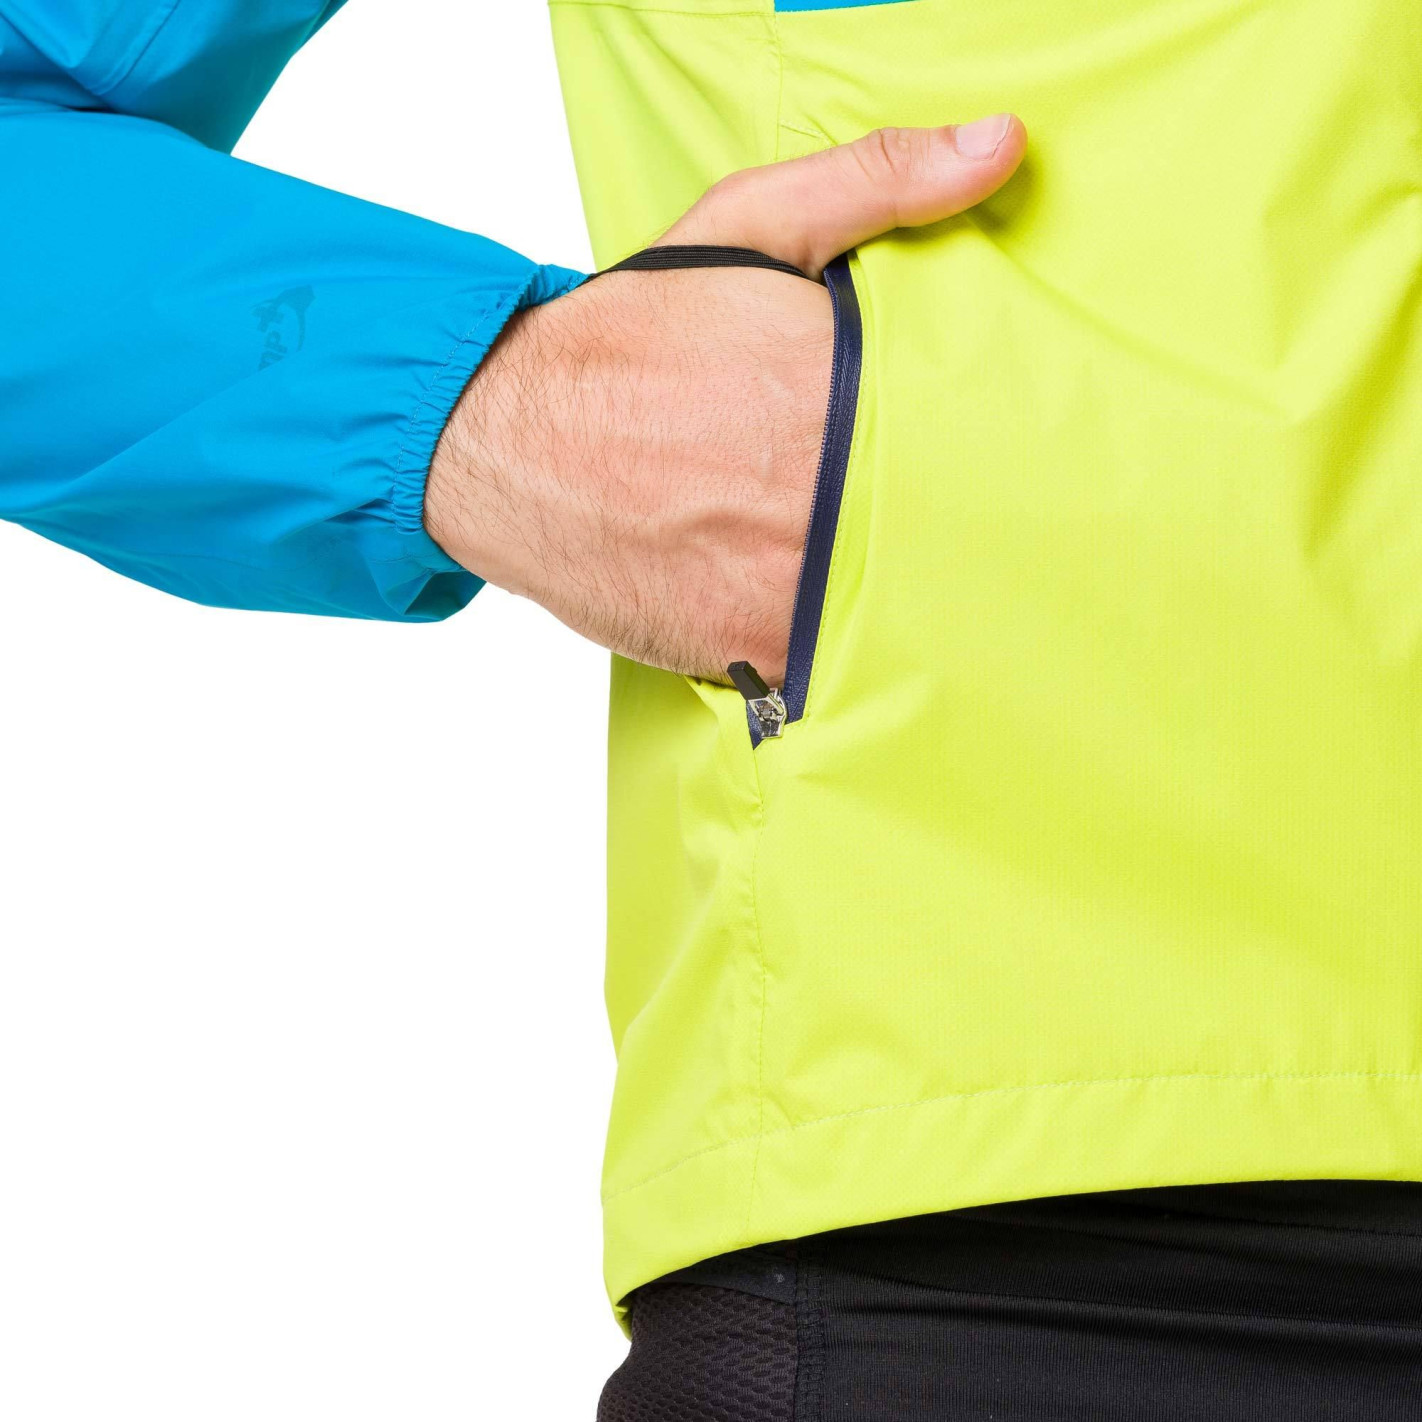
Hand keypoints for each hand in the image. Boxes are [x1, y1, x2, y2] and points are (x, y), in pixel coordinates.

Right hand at [426, 116, 1026, 685]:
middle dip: (967, 515)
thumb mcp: (744, 225)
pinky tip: (840, 600)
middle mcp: (817, 493)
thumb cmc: (622, 340)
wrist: (502, 441)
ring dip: (916, 584)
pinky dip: (849, 641)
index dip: (1004, 437)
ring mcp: (785, 581)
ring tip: (910, 556)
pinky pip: (838, 660)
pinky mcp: (750, 646)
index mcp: (832, 386)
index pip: (976, 423)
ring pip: (905, 601)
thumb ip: (876, 180)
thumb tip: (998, 146)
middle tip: (978, 506)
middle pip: (949, 522)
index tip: (1017, 443)